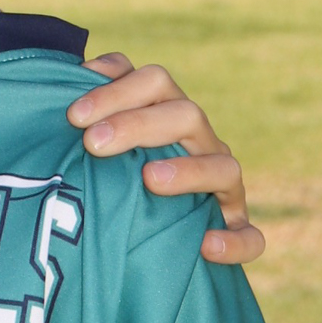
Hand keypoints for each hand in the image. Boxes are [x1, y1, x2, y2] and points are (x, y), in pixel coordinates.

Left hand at [67, 55, 263, 265]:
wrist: (138, 238)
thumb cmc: (106, 178)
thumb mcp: (90, 145)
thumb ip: (84, 112)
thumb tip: (71, 76)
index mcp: (167, 114)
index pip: (152, 83)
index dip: (117, 90)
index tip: (74, 115)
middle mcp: (199, 143)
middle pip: (184, 114)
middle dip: (138, 124)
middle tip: (93, 143)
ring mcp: (222, 186)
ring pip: (223, 167)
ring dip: (189, 170)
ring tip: (149, 178)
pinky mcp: (234, 229)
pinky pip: (250, 237)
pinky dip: (234, 240)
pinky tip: (205, 246)